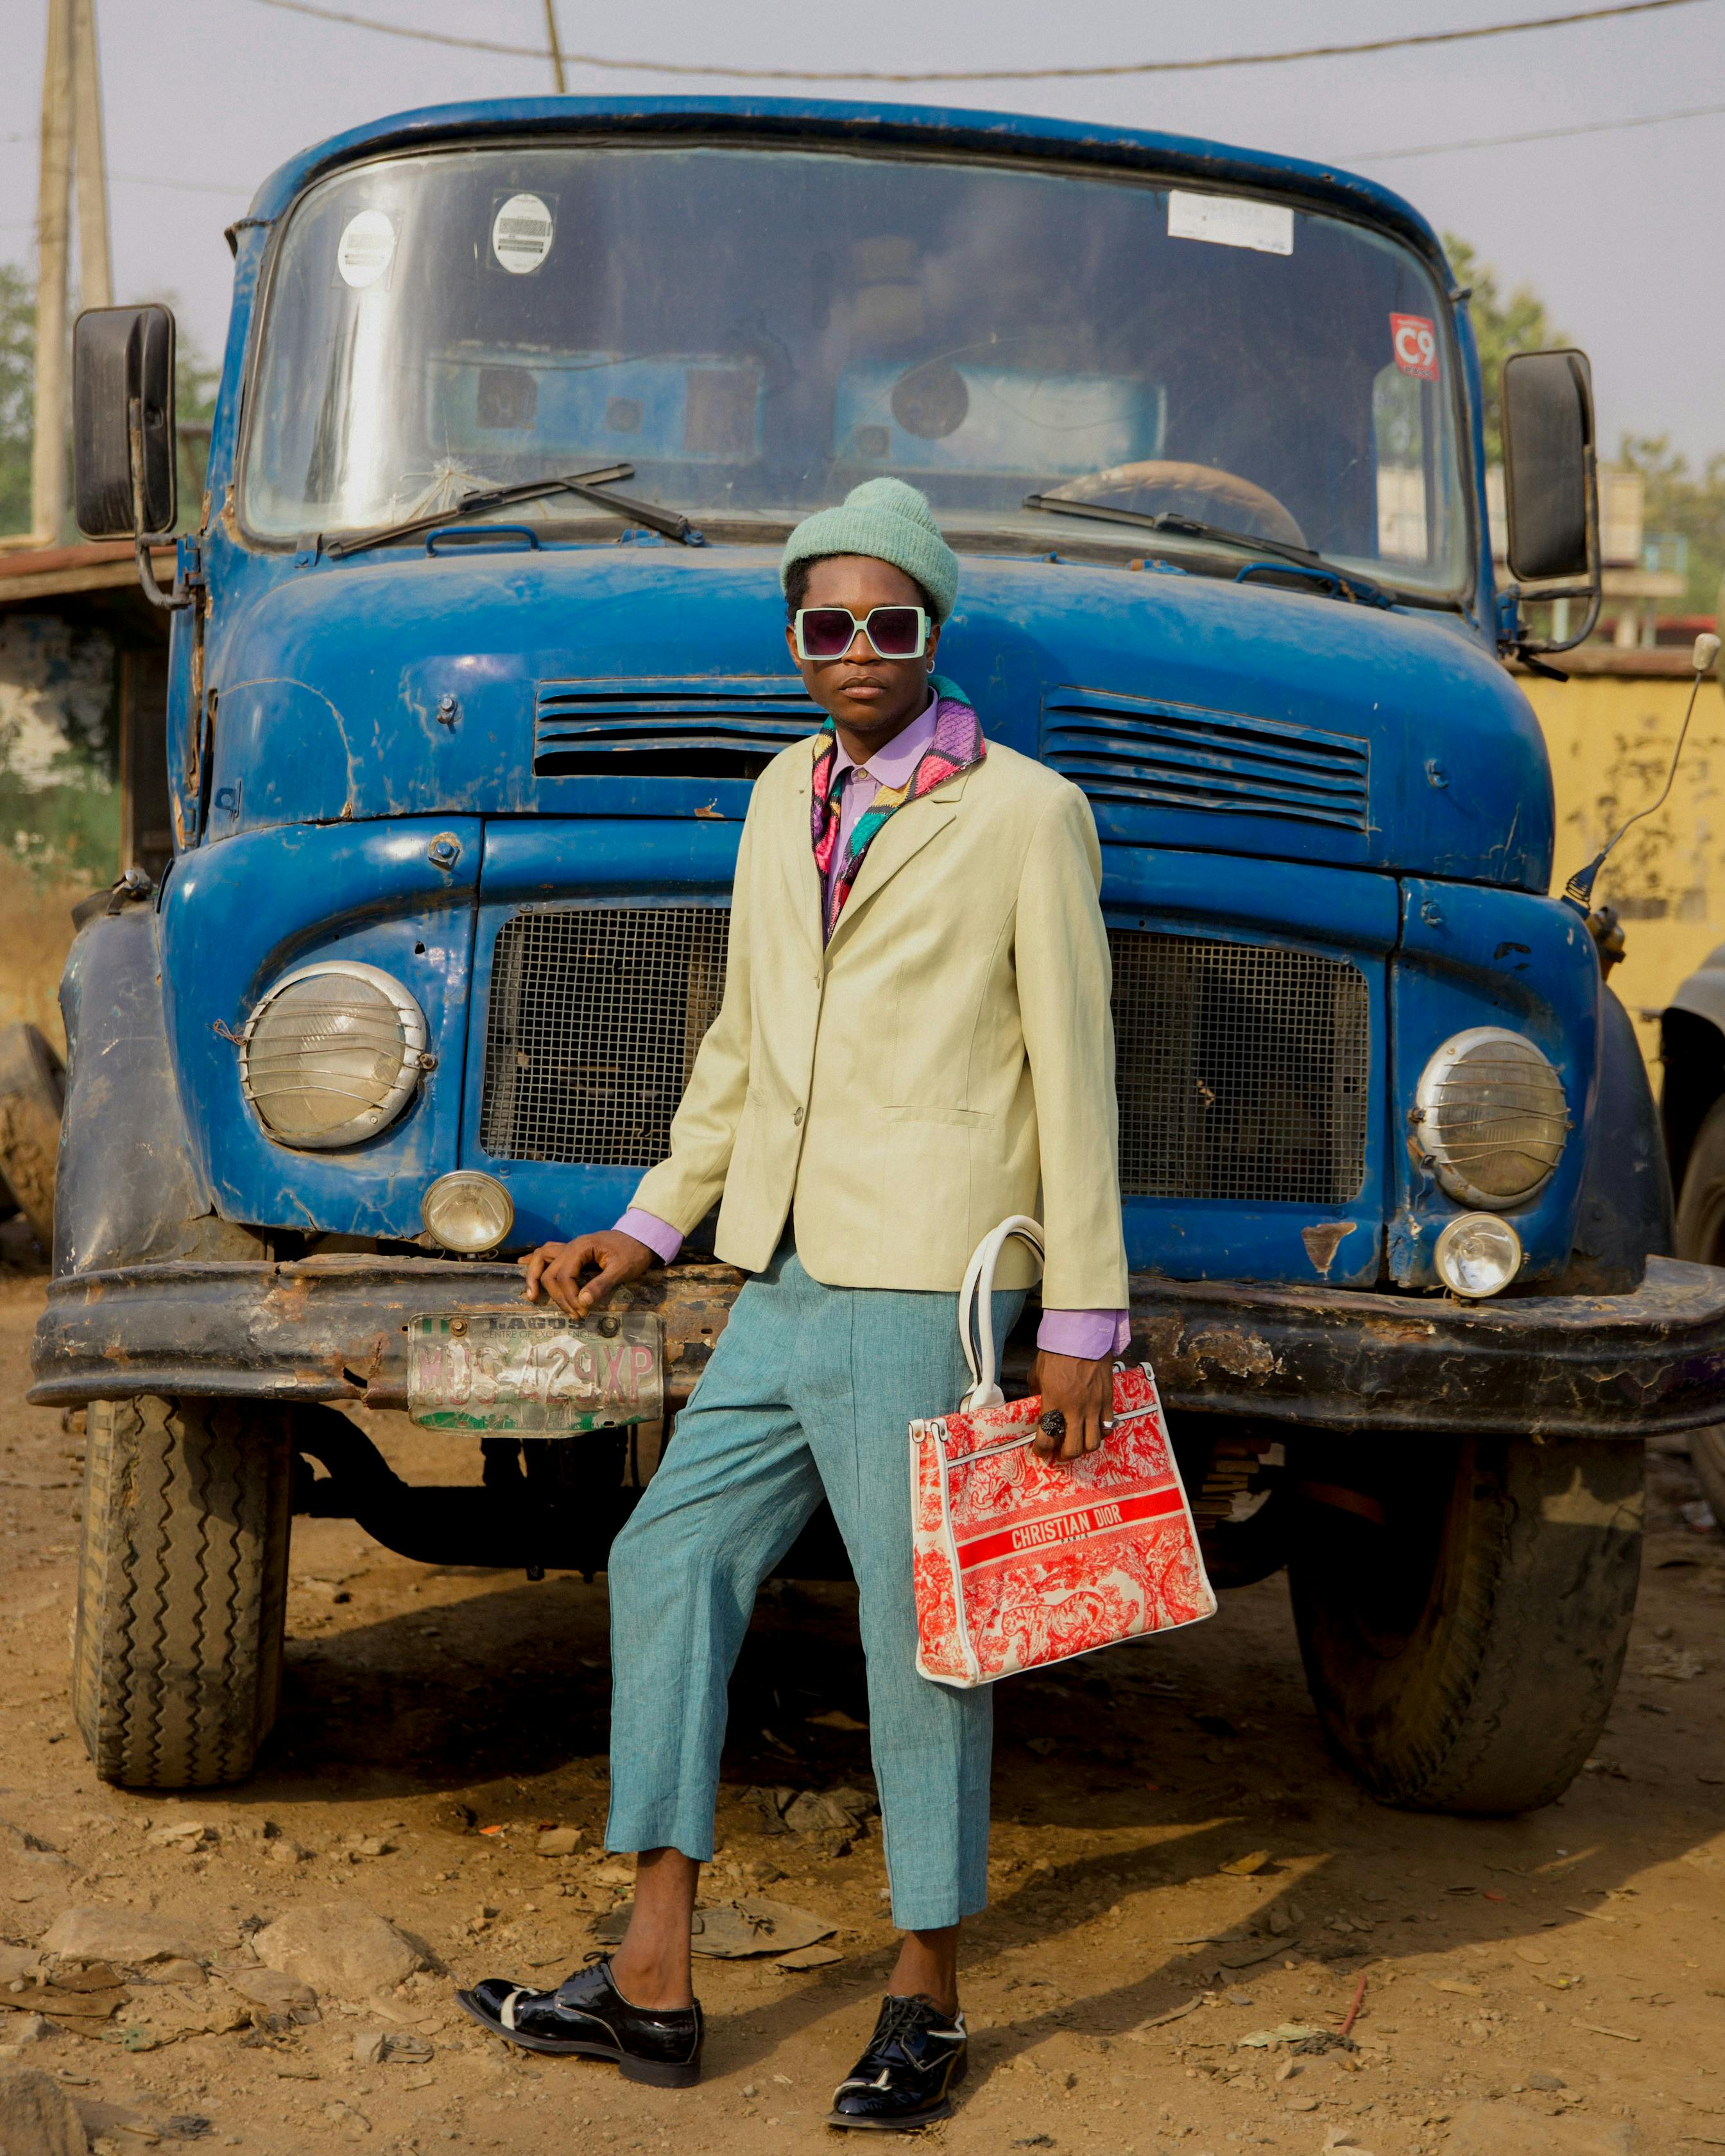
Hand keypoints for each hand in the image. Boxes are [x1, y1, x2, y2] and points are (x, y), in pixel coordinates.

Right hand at [519, 1230, 655, 1317]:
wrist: (641, 1237)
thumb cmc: (633, 1252)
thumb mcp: (622, 1269)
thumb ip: (602, 1284)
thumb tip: (583, 1302)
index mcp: (581, 1248)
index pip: (563, 1276)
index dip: (569, 1297)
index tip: (582, 1312)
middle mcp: (570, 1246)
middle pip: (549, 1272)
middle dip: (558, 1296)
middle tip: (574, 1314)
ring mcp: (569, 1247)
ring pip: (541, 1259)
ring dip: (534, 1277)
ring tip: (532, 1297)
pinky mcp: (572, 1252)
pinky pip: (547, 1254)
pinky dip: (535, 1261)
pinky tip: (522, 1265)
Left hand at [1027, 1349, 1112, 1461]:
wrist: (1081, 1336)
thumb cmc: (1056, 1353)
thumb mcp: (1037, 1374)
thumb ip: (1037, 1393)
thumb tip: (1038, 1406)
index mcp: (1053, 1403)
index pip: (1046, 1439)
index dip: (1042, 1451)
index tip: (1041, 1452)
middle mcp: (1074, 1410)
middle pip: (1074, 1449)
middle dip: (1065, 1456)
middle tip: (1061, 1453)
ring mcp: (1094, 1406)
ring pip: (1093, 1443)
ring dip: (1084, 1447)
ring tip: (1079, 1443)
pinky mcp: (1107, 1400)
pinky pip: (1108, 1426)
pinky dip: (1101, 1432)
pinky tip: (1094, 1428)